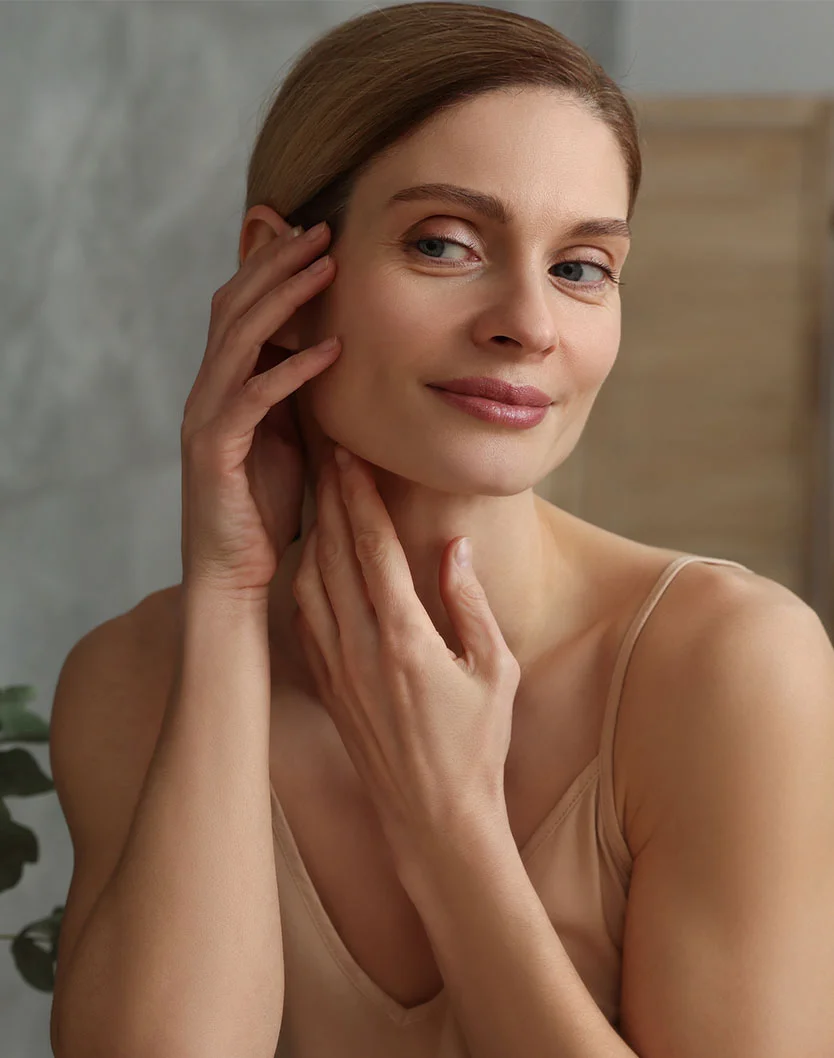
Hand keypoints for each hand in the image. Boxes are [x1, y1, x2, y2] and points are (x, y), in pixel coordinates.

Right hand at [180, 219, 340, 600]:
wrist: (232, 570)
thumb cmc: (262, 507)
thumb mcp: (286, 437)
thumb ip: (293, 393)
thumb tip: (327, 350)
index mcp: (222, 385)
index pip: (240, 308)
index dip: (271, 266)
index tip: (316, 237)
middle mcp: (206, 391)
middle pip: (235, 307)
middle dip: (277, 263)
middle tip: (322, 230)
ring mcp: (205, 417)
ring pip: (240, 339)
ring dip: (285, 299)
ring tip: (326, 268)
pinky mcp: (215, 449)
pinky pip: (254, 397)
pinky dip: (293, 369)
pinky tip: (331, 349)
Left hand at [291, 446, 520, 877]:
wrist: (433, 817)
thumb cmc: (477, 745)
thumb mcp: (495, 670)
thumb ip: (469, 603)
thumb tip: (454, 547)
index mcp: (404, 637)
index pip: (372, 547)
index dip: (358, 495)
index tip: (349, 453)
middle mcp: (360, 645)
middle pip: (333, 553)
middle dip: (329, 496)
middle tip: (324, 452)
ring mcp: (336, 666)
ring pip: (310, 581)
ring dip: (312, 532)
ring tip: (317, 495)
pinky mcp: (326, 685)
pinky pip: (304, 617)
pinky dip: (304, 577)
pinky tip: (310, 559)